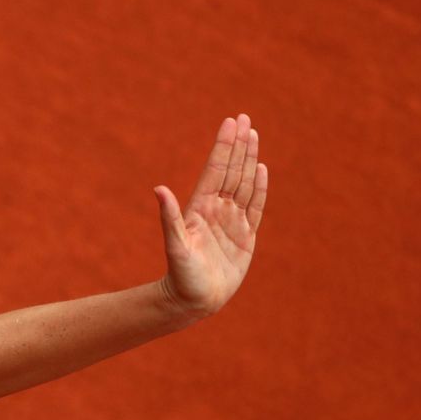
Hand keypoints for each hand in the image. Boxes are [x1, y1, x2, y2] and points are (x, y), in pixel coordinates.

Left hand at [154, 113, 268, 318]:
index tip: (231, 123)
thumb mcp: (175, 246)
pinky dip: (259, 187)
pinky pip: (255, 207)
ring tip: (253, 135)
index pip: (216, 171)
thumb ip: (169, 218)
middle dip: (238, 145)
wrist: (193, 301)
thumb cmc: (181, 276)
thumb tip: (158, 189)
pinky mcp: (244, 236)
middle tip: (244, 118)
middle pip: (231, 171)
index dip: (224, 147)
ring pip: (244, 183)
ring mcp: (232, 222)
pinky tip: (261, 169)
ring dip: (249, 159)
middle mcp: (217, 210)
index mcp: (201, 209)